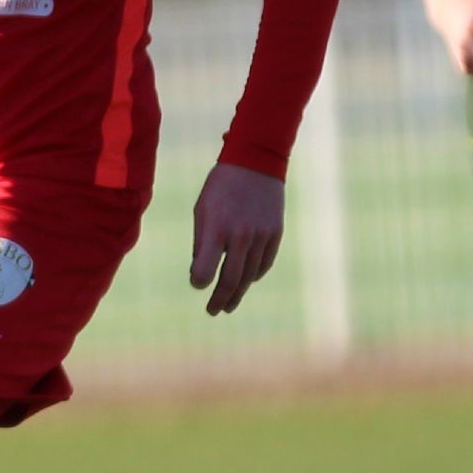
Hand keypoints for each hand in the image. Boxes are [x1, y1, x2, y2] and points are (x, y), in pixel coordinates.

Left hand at [186, 163, 285, 316]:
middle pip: (229, 280)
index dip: (198, 282)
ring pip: (248, 276)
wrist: (256, 161)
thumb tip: (199, 271)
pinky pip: (264, 264)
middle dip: (219, 299)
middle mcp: (240, 236)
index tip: (197, 283)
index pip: (204, 271)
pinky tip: (246, 281)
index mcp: (216, 229)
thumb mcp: (202, 209)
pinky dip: (253, 275)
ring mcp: (260, 236)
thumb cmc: (221, 186)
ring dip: (237, 293)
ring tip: (228, 305)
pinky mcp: (275, 234)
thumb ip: (201, 242)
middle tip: (213, 311)